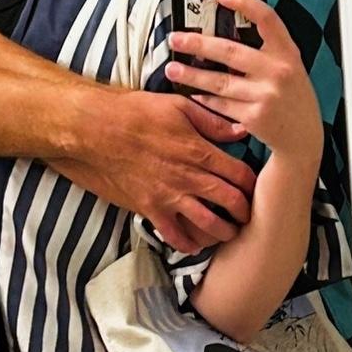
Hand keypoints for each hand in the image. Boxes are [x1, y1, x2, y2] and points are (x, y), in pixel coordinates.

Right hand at [58, 90, 256, 253]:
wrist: (95, 130)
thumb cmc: (135, 112)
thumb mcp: (178, 106)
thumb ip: (212, 121)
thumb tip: (241, 130)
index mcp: (199, 151)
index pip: (239, 174)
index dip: (253, 184)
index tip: (256, 188)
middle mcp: (188, 177)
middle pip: (230, 202)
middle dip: (244, 212)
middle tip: (248, 215)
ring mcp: (170, 196)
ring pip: (208, 224)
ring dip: (223, 232)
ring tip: (229, 233)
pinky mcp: (151, 209)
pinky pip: (174, 236)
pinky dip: (188, 244)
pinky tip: (196, 245)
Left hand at [165, 0, 324, 176]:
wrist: (303, 137)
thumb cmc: (292, 96)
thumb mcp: (289, 65)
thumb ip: (267, 48)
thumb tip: (228, 26)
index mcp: (288, 53)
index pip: (266, 18)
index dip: (243, 2)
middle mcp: (278, 72)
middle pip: (230, 52)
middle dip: (198, 44)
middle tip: (176, 38)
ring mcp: (265, 96)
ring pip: (220, 82)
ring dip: (192, 74)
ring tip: (172, 68)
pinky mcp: (253, 118)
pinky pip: (222, 104)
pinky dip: (205, 98)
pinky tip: (192, 92)